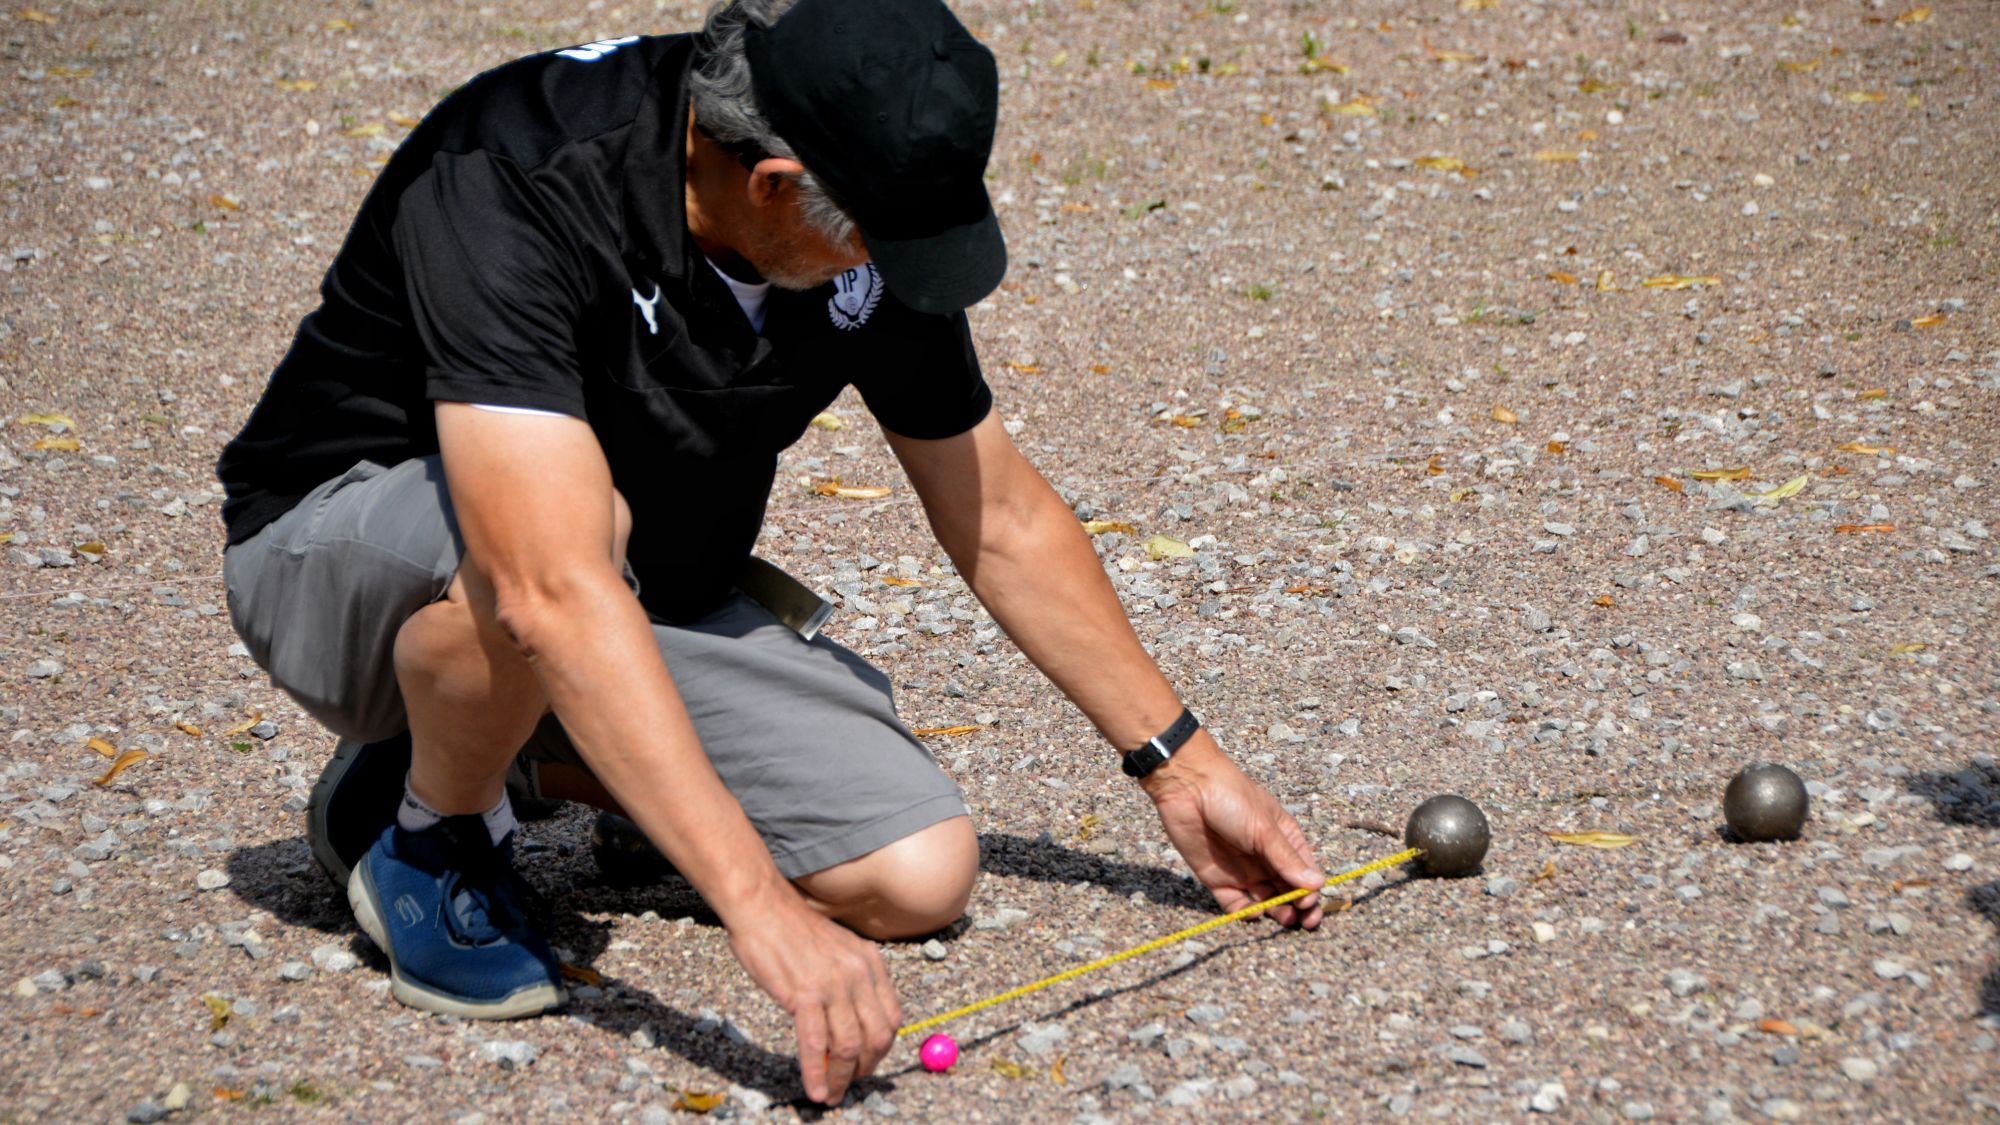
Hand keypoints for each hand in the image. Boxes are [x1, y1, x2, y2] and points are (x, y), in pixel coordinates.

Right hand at [725, 890, 901, 1104]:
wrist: (763, 907)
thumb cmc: (792, 930)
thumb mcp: (838, 950)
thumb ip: (850, 981)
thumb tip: (852, 1021)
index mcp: (871, 962)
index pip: (892, 1017)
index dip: (882, 1048)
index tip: (866, 1064)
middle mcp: (859, 974)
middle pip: (878, 1036)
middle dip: (865, 1068)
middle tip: (847, 1084)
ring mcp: (834, 985)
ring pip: (850, 1046)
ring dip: (841, 1078)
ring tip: (830, 1095)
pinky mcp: (805, 994)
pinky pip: (817, 1044)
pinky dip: (817, 1072)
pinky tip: (814, 1088)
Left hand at [1141, 734, 1327, 927]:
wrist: (1187, 786)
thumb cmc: (1232, 798)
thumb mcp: (1263, 829)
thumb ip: (1286, 859)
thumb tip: (1317, 885)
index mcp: (1285, 841)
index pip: (1306, 874)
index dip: (1311, 892)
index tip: (1308, 903)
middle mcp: (1267, 859)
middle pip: (1288, 891)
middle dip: (1297, 908)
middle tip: (1301, 921)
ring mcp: (1243, 870)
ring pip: (1266, 901)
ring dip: (1275, 913)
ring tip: (1281, 917)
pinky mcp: (1218, 879)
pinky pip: (1235, 904)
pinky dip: (1245, 914)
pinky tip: (1252, 913)